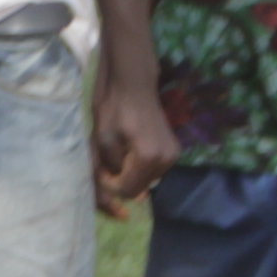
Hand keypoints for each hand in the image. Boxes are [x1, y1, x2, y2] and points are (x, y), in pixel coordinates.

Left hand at [94, 69, 179, 213]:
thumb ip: (109, 166)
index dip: (110, 185)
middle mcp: (166, 160)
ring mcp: (173, 156)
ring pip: (147, 181)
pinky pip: (154, 171)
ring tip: (119, 157)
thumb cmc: (115, 110)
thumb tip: (114, 184)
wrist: (135, 87)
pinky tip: (131, 154)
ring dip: (131, 176)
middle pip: (139, 188)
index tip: (101, 170)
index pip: (127, 189)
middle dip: (120, 182)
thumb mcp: (103, 139)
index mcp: (148, 158)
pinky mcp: (174, 151)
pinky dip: (140, 169)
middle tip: (108, 165)